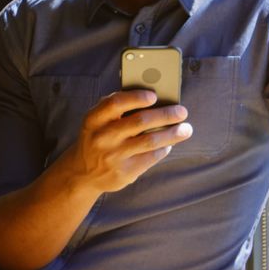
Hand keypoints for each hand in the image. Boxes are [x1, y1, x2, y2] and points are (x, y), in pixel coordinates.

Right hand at [62, 89, 192, 192]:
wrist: (82, 173)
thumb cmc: (98, 137)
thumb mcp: (97, 121)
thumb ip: (116, 108)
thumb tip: (152, 97)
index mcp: (94, 119)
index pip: (115, 103)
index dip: (136, 97)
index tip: (154, 95)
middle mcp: (102, 137)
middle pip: (140, 122)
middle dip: (165, 115)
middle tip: (182, 111)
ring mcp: (113, 157)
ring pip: (150, 141)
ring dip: (172, 134)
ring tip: (186, 129)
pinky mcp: (124, 173)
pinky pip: (150, 158)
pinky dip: (163, 149)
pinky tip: (169, 144)